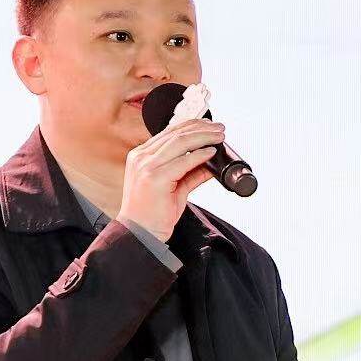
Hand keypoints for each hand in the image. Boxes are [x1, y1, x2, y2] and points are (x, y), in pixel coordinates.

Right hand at [119, 114, 225, 244]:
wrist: (141, 235)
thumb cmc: (153, 213)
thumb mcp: (175, 188)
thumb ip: (191, 173)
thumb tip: (210, 164)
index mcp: (141, 156)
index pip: (169, 132)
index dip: (192, 126)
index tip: (210, 126)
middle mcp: (141, 157)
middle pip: (176, 133)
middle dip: (201, 128)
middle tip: (220, 128)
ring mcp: (146, 166)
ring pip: (180, 142)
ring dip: (203, 137)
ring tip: (219, 136)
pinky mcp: (154, 178)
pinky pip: (182, 161)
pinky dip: (199, 155)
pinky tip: (211, 152)